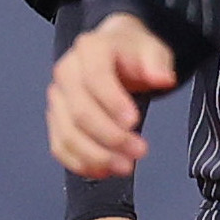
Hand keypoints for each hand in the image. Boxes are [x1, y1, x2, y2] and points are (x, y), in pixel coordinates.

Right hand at [47, 13, 179, 174]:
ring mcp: (58, 97)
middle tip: (139, 151)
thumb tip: (163, 78)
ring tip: (125, 166)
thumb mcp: (153, 50)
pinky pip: (60, 145)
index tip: (134, 122)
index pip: (95, 77)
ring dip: (95, 156)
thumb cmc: (133, 53)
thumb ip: (157, 63)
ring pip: (67, 133)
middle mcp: (67, 72)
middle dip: (110, 137)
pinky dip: (79, 162)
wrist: (115, 52)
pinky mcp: (56, 118)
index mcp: (90, 49)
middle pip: (79, 111)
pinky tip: (102, 171)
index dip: (112, 102)